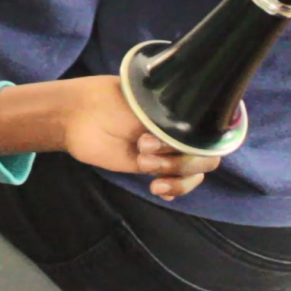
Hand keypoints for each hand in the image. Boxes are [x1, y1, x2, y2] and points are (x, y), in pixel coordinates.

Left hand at [0, 76, 221, 199]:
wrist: (76, 118)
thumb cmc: (108, 101)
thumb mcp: (144, 106)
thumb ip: (170, 122)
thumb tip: (192, 138)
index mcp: (182, 108)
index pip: (214, 128)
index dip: (203, 140)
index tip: (177, 139)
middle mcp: (178, 129)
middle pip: (206, 156)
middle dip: (181, 159)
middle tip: (145, 149)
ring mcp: (166, 149)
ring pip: (193, 172)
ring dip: (175, 174)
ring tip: (143, 165)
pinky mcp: (151, 166)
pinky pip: (175, 183)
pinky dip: (175, 189)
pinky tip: (159, 189)